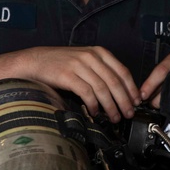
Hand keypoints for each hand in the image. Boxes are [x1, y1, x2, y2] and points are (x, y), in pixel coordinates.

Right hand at [0, 46, 140, 121]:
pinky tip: (96, 113)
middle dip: (124, 101)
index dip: (131, 89)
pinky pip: (87, 93)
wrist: (33, 62)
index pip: (122, 71)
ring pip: (103, 89)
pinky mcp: (68, 75)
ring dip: (111, 106)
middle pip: (115, 82)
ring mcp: (79, 65)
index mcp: (99, 52)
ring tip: (114, 117)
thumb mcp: (84, 60)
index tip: (136, 102)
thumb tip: (119, 91)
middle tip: (128, 114)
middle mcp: (91, 57)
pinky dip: (94, 105)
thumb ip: (100, 71)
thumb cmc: (60, 63)